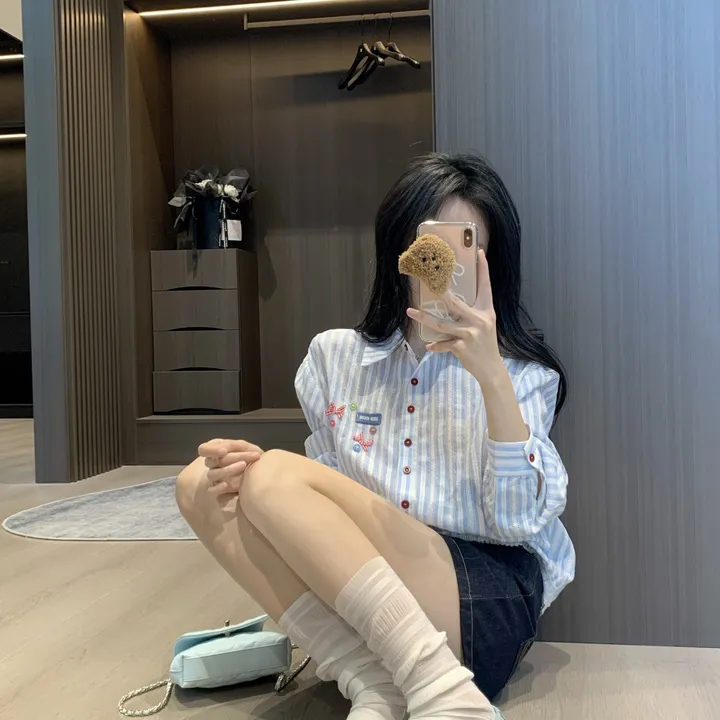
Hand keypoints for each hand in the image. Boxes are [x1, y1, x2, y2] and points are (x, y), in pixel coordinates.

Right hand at [198, 438, 263, 496]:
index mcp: (216, 450)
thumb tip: (223, 450)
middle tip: (250, 457)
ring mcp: (214, 477)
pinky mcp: (218, 489)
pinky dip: (218, 488)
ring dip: (227, 470)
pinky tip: (226, 485)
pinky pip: (212, 490)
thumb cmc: (250, 455)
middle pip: (212, 461)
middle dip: (232, 458)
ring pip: (212, 474)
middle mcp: (212, 464)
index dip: (211, 450)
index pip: (204, 449)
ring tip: (244, 466)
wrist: (260, 472)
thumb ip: (232, 445)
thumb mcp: (244, 446)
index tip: (224, 451)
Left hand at [406, 249, 504, 384]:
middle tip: (426, 281)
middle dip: (439, 292)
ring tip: (410, 312)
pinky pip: (443, 343)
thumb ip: (473, 312)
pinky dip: (435, 345)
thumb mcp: (485, 324)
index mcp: (486, 311)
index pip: (485, 286)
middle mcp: (478, 320)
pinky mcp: (461, 348)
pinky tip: (428, 345)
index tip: (478, 253)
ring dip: (424, 318)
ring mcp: (469, 334)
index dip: (483, 269)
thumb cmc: (485, 343)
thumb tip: (452, 300)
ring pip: (441, 323)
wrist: (491, 368)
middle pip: (454, 303)